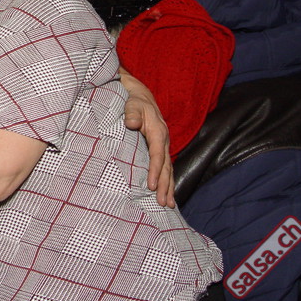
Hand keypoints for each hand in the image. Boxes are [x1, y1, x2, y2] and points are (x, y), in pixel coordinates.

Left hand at [119, 68, 174, 207]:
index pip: (157, 155)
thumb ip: (131, 113)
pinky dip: (167, 180)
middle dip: (166, 185)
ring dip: (169, 187)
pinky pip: (165, 166)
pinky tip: (166, 192)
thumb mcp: (132, 104)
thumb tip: (132, 124)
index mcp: (158, 131)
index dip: (155, 171)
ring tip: (169, 204)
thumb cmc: (134, 100)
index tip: (152, 186)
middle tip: (164, 203)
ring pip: (168, 169)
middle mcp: (163, 140)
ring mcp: (163, 144)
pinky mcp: (159, 147)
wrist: (140, 95)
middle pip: (167, 166)